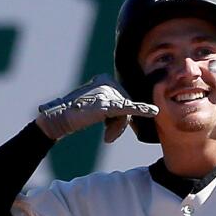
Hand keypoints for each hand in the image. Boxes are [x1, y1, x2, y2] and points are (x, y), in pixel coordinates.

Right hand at [36, 74, 158, 142]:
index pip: (122, 98)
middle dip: (118, 124)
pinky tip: (154, 111)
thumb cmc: (77, 114)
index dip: (117, 117)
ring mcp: (108, 93)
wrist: (61, 118)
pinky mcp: (109, 105)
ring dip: (116, 129)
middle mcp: (108, 82)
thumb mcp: (96, 105)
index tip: (108, 127)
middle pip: (125, 105)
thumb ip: (110, 105)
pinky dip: (142, 110)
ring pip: (125, 113)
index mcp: (105, 78)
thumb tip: (124, 112)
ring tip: (106, 137)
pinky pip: (129, 108)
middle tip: (107, 137)